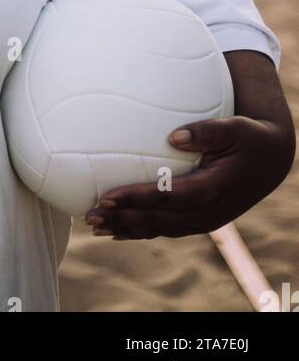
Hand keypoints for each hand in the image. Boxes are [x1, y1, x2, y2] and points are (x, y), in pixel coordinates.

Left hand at [83, 116, 293, 239]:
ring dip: (128, 229)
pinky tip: (118, 232)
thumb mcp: (235, 128)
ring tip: (95, 226)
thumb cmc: (249, 138)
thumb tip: (174, 136)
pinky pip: (167, 230)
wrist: (271, 161)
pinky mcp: (201, 220)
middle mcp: (209, 211)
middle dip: (124, 218)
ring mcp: (205, 219)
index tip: (107, 196)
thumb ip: (207, 131)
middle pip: (159, 219)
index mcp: (215, 187)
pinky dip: (142, 232)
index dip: (137, 198)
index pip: (168, 197)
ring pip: (161, 229)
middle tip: (90, 215)